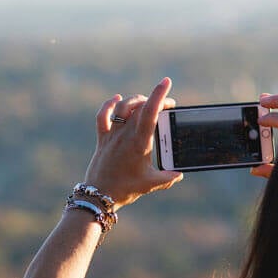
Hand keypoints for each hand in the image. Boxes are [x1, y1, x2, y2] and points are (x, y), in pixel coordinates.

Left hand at [82, 78, 182, 209]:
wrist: (99, 195)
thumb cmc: (126, 189)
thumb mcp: (151, 184)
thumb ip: (167, 177)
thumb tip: (179, 173)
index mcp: (139, 143)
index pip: (150, 112)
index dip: (159, 95)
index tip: (166, 82)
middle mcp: (125, 135)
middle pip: (140, 107)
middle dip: (155, 100)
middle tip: (168, 105)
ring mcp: (112, 135)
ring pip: (123, 108)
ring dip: (136, 100)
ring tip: (147, 102)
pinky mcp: (102, 139)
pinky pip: (103, 116)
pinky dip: (109, 105)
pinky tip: (117, 99)